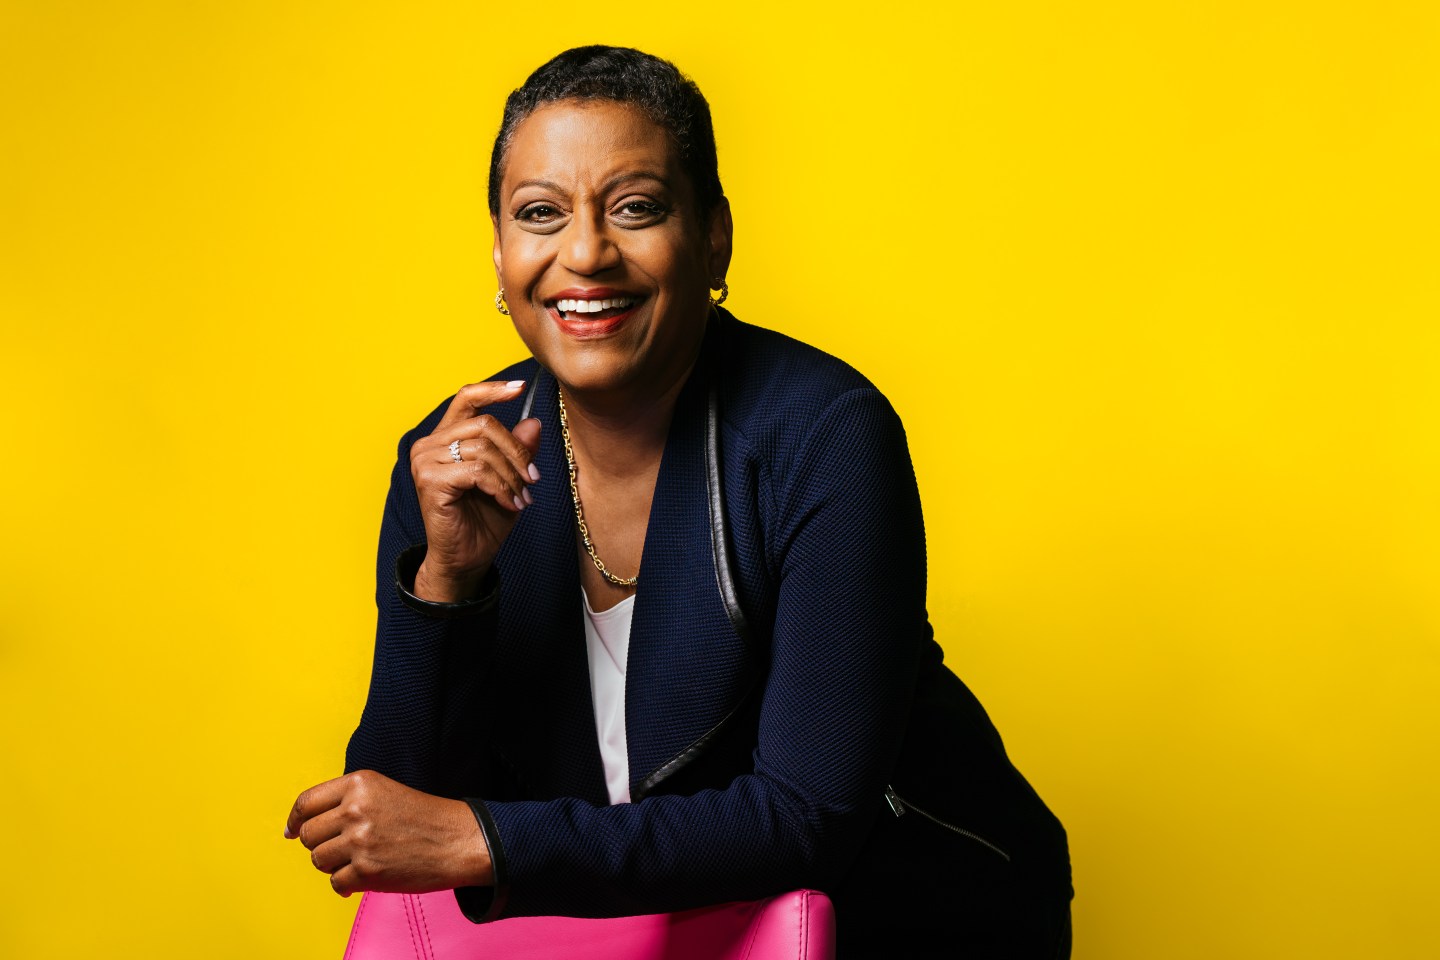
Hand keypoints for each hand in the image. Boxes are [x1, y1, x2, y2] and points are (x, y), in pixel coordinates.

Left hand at [284, 770, 491, 896]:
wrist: (458, 840)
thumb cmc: (423, 817)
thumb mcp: (383, 791)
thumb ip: (344, 801)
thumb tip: (294, 829)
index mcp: (359, 783)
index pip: (306, 802)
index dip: (295, 820)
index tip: (292, 831)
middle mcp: (356, 808)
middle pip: (307, 835)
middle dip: (321, 844)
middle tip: (344, 848)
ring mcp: (360, 840)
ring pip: (318, 859)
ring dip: (335, 865)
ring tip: (361, 859)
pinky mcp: (366, 870)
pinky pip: (336, 882)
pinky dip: (348, 884)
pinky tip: (368, 875)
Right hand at [409, 379, 541, 600]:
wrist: (465, 558)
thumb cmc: (483, 520)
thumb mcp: (509, 479)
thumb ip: (518, 451)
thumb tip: (534, 422)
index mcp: (446, 438)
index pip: (466, 399)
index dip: (493, 389)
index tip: (521, 387)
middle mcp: (430, 445)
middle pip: (485, 424)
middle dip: (517, 451)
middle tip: (533, 478)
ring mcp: (426, 461)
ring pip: (484, 448)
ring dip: (512, 474)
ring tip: (523, 495)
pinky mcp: (430, 480)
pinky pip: (478, 471)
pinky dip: (502, 487)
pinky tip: (511, 503)